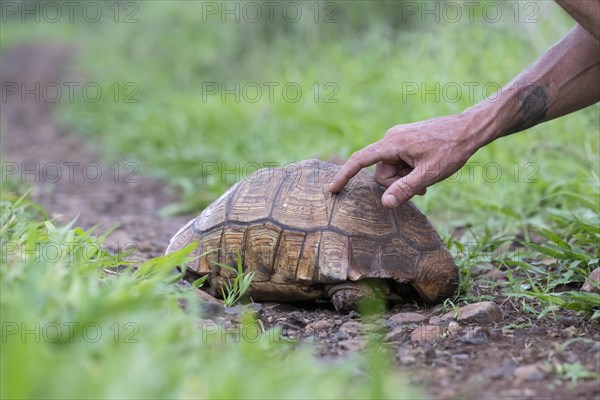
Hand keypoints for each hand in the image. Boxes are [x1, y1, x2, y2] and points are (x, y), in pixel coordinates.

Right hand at [328, 112, 482, 206]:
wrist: (469, 129)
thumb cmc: (451, 150)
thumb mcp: (429, 174)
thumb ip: (405, 189)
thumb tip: (384, 203)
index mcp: (392, 143)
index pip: (361, 160)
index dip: (345, 175)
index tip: (332, 189)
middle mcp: (391, 138)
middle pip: (380, 172)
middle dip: (396, 182)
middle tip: (421, 185)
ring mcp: (398, 139)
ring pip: (391, 169)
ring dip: (405, 178)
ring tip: (427, 178)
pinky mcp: (405, 141)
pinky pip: (399, 162)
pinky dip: (408, 172)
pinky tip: (425, 171)